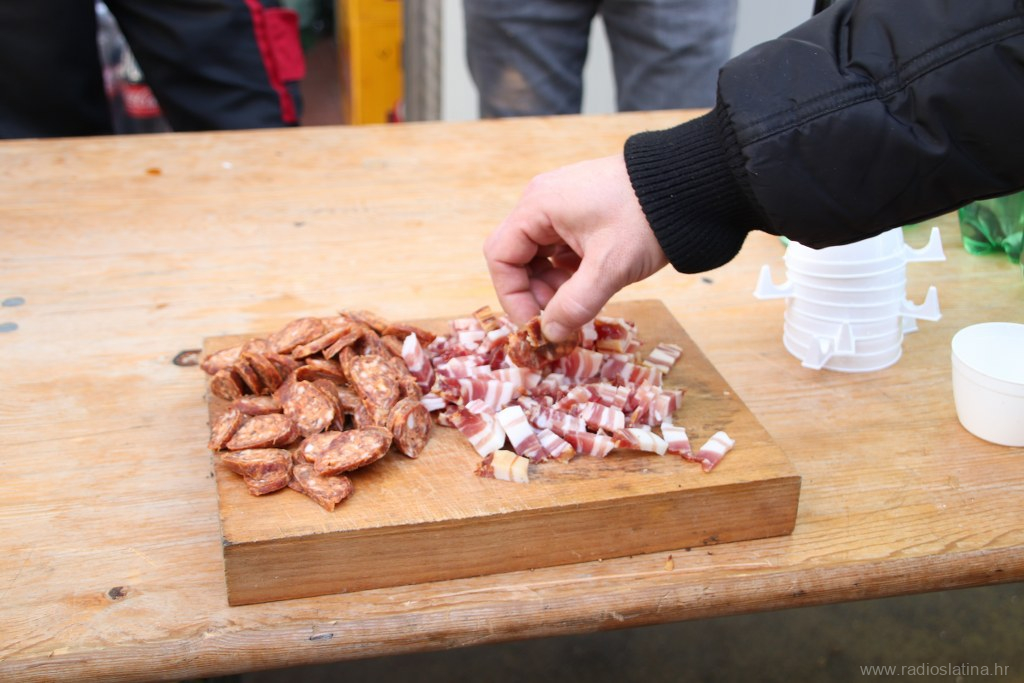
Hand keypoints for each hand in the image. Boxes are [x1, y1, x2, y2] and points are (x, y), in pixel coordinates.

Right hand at [483, 154, 667, 340]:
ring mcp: (563, 206)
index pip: (501, 257)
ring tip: (583, 300)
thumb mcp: (609, 268)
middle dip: (536, 292)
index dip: (512, 295)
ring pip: (540, 256)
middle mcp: (543, 202)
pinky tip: (593, 283)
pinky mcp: (583, 213)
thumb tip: (550, 335)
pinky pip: (561, 248)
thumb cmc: (646, 218)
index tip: (535, 324)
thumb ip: (574, 305)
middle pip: (518, 257)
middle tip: (563, 316)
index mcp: (538, 206)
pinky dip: (569, 272)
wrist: (690, 186)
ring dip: (554, 285)